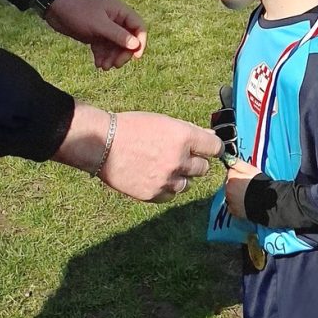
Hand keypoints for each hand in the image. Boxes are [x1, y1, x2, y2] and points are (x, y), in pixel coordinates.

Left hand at [43, 0, 146, 69]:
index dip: (140, 42)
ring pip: (116, 47)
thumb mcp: (98, 24)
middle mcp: (116, 20)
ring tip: (103, 67)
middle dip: (123, 54)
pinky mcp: (96, 35)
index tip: (136, 57)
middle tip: (115, 65)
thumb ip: (117, 35)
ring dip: (112, 58)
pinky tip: (97, 64)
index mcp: (120, 11)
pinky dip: (103, 57)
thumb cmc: (78, 11)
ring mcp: (106, 28)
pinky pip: (105, 48)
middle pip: (128, 40)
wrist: (56, 9)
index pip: (139, 27)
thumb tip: (136, 45)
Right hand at [55, 105, 220, 200]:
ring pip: (187, 184)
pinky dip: (165, 189)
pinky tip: (153, 178)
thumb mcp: (163, 122)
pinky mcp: (154, 194)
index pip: (215, 148)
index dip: (212, 148)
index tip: (208, 150)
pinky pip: (170, 196)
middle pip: (203, 169)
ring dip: (179, 177)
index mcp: (184, 137)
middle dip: (194, 163)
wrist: (102, 145)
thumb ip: (188, 132)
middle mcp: (179, 160)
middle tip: (178, 157)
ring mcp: (167, 179)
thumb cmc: (132, 128)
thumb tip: (210, 139)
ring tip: (161, 167)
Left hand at [224, 159, 261, 218]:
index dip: (238, 175)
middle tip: (247, 187)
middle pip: (229, 185)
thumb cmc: (259, 183)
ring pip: (230, 196)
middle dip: (236, 185)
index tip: (245, 178)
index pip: (231, 173)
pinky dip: (237, 205)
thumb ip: (238, 163)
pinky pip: (232, 206)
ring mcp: (229, 200)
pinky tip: (245, 204)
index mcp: (231, 177)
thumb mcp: (250, 168)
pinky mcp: (233, 210)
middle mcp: (227, 189)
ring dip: (235, 195)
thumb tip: (230, 160)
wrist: (265, 200)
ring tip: (247, 196)